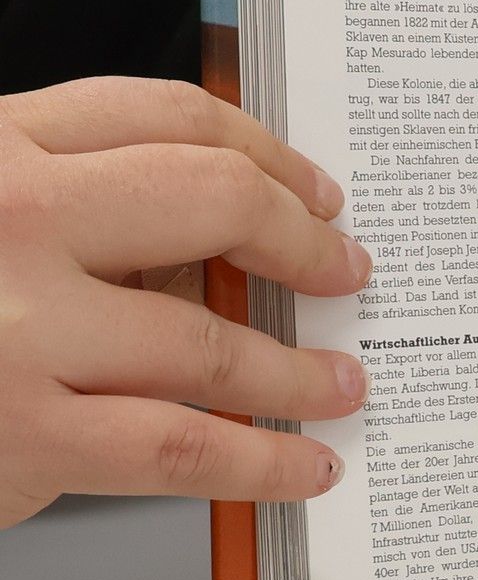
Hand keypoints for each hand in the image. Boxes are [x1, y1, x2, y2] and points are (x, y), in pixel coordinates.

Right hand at [0, 77, 371, 530]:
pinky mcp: (27, 433)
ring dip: (299, 368)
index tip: (308, 187)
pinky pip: (184, 448)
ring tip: (339, 381)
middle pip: (211, 201)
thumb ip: (62, 210)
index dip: (262, 151)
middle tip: (343, 267)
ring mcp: (19, 329)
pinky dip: (264, 461)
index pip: (162, 116)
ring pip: (211, 340)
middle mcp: (11, 221)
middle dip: (302, 240)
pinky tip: (301, 463)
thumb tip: (201, 243)